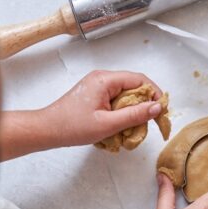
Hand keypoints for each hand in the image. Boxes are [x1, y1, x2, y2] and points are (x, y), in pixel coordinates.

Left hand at [42, 70, 163, 147]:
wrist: (47, 130)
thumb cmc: (72, 127)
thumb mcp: (107, 124)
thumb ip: (134, 115)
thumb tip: (157, 107)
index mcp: (105, 79)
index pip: (140, 80)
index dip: (154, 94)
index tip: (160, 111)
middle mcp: (102, 78)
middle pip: (133, 86)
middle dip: (143, 104)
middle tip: (148, 123)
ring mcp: (97, 86)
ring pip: (125, 95)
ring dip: (132, 111)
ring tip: (132, 128)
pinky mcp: (94, 95)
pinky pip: (116, 100)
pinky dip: (121, 112)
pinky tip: (119, 127)